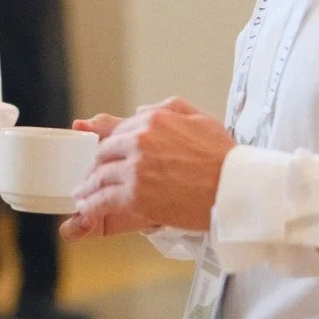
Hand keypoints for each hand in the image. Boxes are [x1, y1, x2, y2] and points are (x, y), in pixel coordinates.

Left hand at [70, 98, 235, 233]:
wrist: (236, 188)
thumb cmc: (224, 157)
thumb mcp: (199, 118)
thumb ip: (168, 109)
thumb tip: (140, 113)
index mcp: (152, 120)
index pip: (117, 132)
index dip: (107, 148)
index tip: (102, 158)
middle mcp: (138, 140)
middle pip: (104, 153)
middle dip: (95, 168)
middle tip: (89, 179)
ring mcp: (135, 168)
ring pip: (99, 176)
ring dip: (88, 188)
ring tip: (82, 196)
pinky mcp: (136, 194)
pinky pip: (104, 198)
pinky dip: (91, 204)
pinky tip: (87, 209)